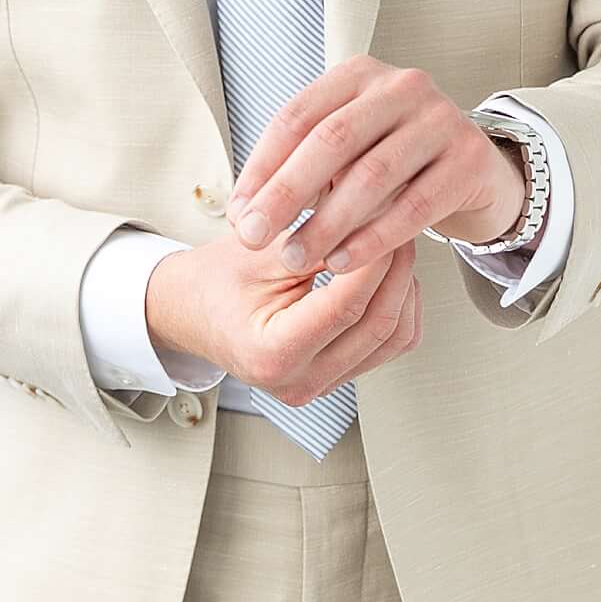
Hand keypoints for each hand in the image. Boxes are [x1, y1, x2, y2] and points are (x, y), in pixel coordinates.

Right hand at [142, 205, 423, 406]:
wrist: (195, 312)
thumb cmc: (217, 280)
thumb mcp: (261, 249)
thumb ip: (318, 242)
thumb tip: (374, 217)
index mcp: (273, 354)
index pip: (346, 305)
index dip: (375, 258)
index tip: (386, 217)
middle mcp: (300, 381)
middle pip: (379, 325)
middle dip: (397, 268)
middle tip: (398, 223)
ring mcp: (321, 384)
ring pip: (394, 339)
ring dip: (404, 288)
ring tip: (392, 246)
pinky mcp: (336, 377)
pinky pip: (389, 346)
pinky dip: (399, 307)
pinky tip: (388, 276)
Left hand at [232, 58, 532, 285]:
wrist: (472, 170)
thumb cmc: (392, 164)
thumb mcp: (344, 153)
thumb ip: (300, 168)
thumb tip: (241, 216)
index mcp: (358, 75)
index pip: (298, 117)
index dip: (261, 168)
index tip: (236, 216)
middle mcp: (401, 86)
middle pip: (332, 141)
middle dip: (286, 194)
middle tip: (253, 238)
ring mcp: (439, 118)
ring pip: (373, 174)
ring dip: (328, 222)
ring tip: (296, 258)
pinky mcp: (467, 159)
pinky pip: (415, 205)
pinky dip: (375, 238)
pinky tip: (343, 263)